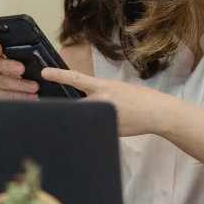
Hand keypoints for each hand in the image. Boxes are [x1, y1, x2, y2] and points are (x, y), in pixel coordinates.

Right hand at [0, 43, 38, 99]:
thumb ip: (20, 57)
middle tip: (24, 71)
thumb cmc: (15, 71)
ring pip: (2, 85)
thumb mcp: (17, 62)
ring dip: (20, 88)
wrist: (10, 85)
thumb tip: (33, 56)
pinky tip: (30, 97)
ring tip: (34, 89)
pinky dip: (19, 98)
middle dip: (11, 69)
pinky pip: (4, 98)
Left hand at [41, 68, 164, 136]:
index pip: (77, 79)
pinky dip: (95, 128)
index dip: (59, 75)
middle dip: (67, 109)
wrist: (158, 113)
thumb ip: (103, 93)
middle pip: (73, 105)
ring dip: (83, 119)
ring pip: (83, 119)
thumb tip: (90, 99)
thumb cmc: (142, 97)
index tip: (44, 73)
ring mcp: (103, 117)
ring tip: (99, 118)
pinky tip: (108, 127)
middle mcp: (100, 101)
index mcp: (104, 87)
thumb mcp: (121, 89)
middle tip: (62, 110)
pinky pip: (93, 129)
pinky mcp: (107, 130)